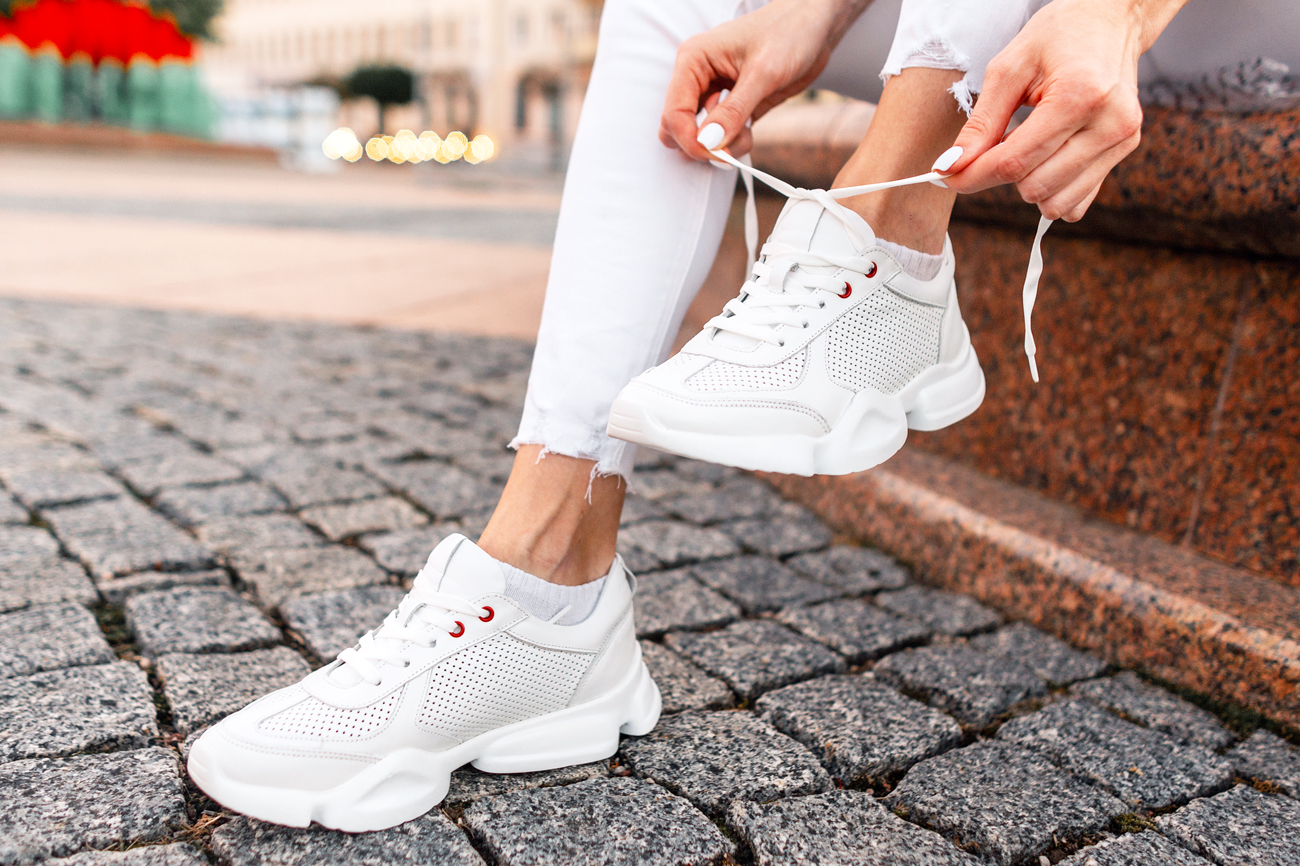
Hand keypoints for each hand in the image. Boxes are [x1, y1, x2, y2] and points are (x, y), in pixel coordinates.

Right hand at [660, 0, 868, 161]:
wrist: (815, 27)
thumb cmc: (789, 32)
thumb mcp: (763, 73)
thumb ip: (734, 109)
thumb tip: (709, 141)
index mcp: (694, 60)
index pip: (674, 112)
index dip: (690, 140)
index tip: (716, 154)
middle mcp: (698, 78)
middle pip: (679, 127)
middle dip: (703, 146)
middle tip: (729, 150)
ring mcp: (714, 93)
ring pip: (700, 136)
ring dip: (721, 146)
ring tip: (747, 135)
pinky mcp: (732, 106)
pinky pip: (721, 136)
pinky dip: (733, 142)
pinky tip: (750, 131)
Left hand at [939, 0, 1187, 221]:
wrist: (1111, 17)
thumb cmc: (1060, 34)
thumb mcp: (1009, 69)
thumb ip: (980, 123)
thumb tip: (950, 167)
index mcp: (1080, 95)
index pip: (1014, 161)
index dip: (972, 176)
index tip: (946, 177)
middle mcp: (1109, 123)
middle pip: (1033, 185)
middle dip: (1001, 174)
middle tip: (996, 144)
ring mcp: (1122, 140)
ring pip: (1056, 203)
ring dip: (1027, 183)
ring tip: (1026, 144)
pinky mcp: (1126, 150)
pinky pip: (1077, 202)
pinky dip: (1052, 190)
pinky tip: (1046, 159)